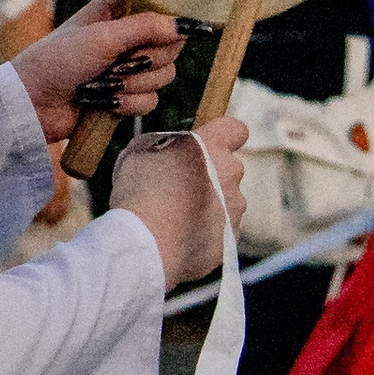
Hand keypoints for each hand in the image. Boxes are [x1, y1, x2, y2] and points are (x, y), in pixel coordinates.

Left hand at [8, 0, 181, 147]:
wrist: (32, 102)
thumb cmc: (58, 60)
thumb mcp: (103, 37)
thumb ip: (147, 28)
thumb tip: (188, 24)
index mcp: (120, 10)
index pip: (165, 10)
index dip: (165, 25)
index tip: (149, 37)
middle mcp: (129, 36)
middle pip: (171, 47)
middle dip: (145, 61)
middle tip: (116, 62)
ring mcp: (129, 68)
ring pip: (165, 77)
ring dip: (132, 84)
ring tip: (102, 83)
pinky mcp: (126, 97)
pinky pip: (151, 102)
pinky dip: (127, 104)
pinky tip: (102, 103)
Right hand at [110, 120, 247, 286]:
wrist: (145, 245)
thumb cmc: (138, 194)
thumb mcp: (141, 151)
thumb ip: (167, 145)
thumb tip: (173, 149)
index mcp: (212, 146)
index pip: (236, 129)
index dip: (224, 136)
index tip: (209, 145)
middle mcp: (231, 174)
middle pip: (229, 168)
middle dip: (211, 175)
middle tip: (178, 187)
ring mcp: (235, 209)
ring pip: (227, 201)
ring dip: (208, 205)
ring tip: (175, 218)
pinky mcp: (231, 238)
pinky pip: (221, 230)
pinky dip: (205, 232)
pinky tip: (179, 237)